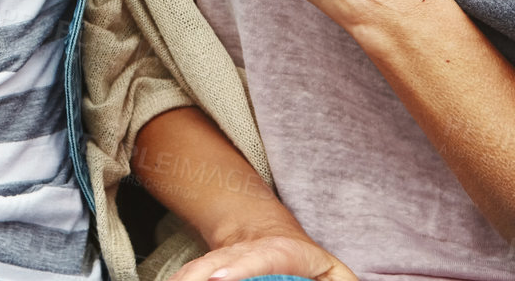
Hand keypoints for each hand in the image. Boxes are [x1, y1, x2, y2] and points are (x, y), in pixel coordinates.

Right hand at [168, 232, 357, 280]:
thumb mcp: (333, 273)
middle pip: (219, 262)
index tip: (219, 279)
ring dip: (186, 278)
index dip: (238, 268)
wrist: (271, 237)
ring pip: (198, 268)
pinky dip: (181, 279)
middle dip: (199, 275)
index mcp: (282, 253)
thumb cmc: (309, 266)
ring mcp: (225, 259)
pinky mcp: (209, 269)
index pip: (260, 258)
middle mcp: (247, 252)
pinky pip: (191, 275)